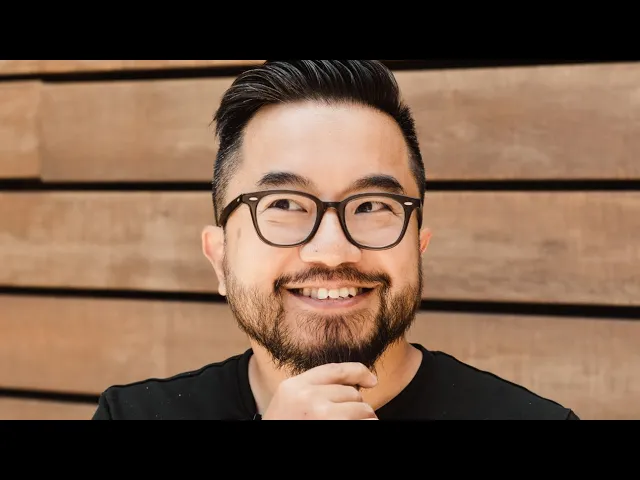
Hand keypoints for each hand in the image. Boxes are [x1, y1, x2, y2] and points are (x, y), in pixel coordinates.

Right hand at [262, 362, 377, 419]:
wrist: (270, 450)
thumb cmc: (284, 424)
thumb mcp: (289, 401)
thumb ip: (312, 389)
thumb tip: (353, 386)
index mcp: (295, 386)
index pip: (335, 370)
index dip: (358, 372)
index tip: (371, 380)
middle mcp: (308, 397)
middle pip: (352, 392)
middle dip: (355, 405)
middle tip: (345, 418)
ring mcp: (322, 415)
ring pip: (362, 408)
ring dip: (364, 418)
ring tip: (351, 423)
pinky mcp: (334, 428)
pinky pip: (364, 423)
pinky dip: (365, 424)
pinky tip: (356, 427)